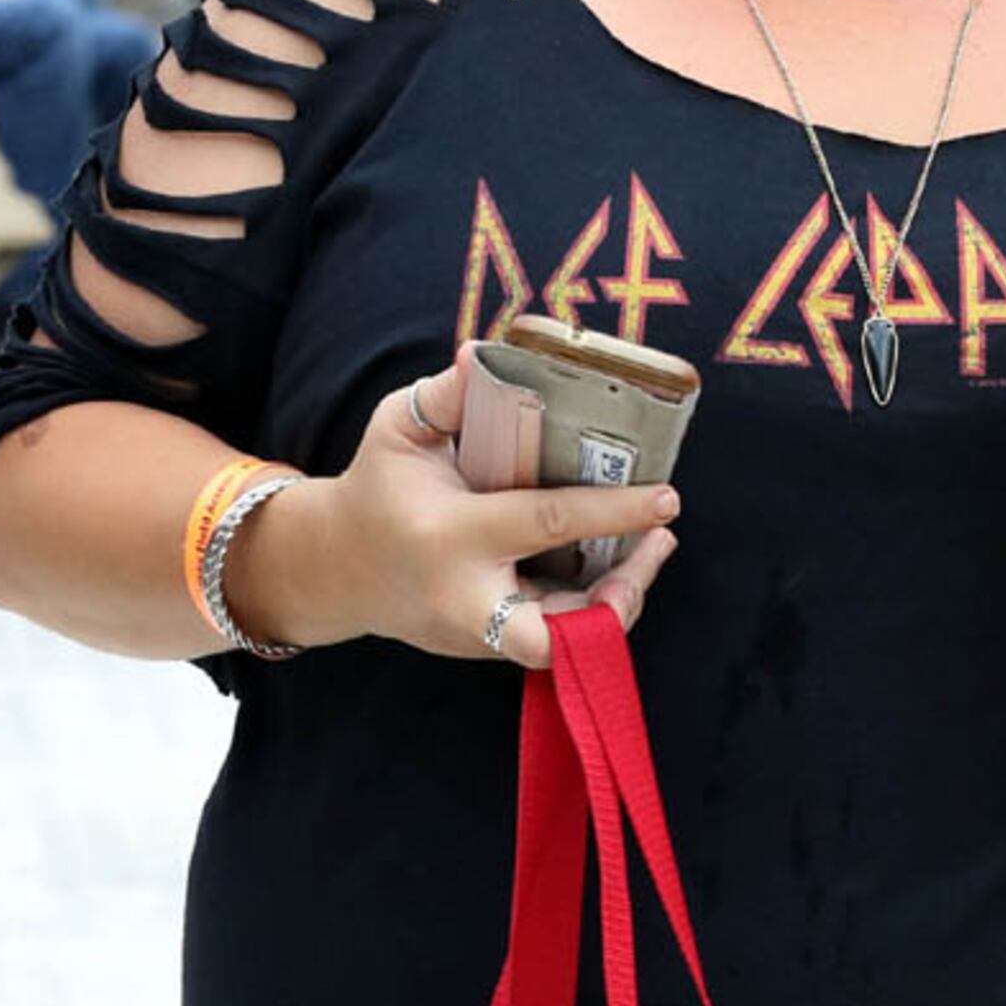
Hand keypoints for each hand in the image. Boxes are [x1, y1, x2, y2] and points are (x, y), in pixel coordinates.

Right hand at [224, 358, 682, 664]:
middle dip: (616, 604)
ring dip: (617, 605)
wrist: (338, 566)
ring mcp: (475, 635)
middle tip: (654, 549)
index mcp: (449, 535)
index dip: (613, 512)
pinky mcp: (486, 650)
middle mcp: (464, 597)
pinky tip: (617, 568)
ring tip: (651, 551)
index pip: (544, 523)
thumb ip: (446, 395)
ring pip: (561, 645)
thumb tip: (484, 355)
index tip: (668, 498)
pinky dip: (591, 610)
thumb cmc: (378, 486)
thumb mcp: (399, 428)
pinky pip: (552, 639)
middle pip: (550, 634)